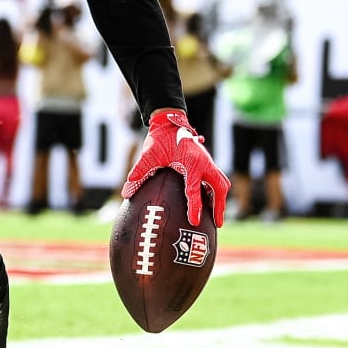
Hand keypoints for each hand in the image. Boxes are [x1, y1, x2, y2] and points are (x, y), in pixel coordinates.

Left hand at [121, 109, 229, 227]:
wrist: (169, 122)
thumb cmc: (160, 138)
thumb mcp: (148, 154)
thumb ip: (140, 171)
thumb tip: (125, 192)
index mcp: (191, 162)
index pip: (195, 189)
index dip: (195, 207)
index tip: (195, 221)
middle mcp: (203, 162)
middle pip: (220, 187)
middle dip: (219, 206)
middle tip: (217, 224)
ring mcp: (207, 161)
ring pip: (222, 183)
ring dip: (221, 199)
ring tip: (217, 217)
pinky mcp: (206, 162)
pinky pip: (216, 179)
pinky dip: (216, 192)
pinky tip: (210, 203)